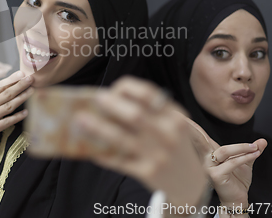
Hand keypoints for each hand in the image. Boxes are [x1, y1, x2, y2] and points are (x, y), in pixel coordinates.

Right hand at [0, 70, 33, 198]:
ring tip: (32, 91)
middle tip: (31, 78)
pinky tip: (26, 112)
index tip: (21, 74)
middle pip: (7, 93)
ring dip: (22, 97)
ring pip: (10, 105)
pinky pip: (7, 122)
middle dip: (21, 85)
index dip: (12, 80)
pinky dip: (17, 117)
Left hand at [74, 76, 207, 210]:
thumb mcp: (171, 125)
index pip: (149, 94)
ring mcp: (158, 156)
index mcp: (174, 116)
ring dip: (97, 128)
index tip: (113, 89)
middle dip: (111, 105)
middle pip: (135, 115)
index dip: (128, 89)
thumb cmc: (173, 146)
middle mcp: (168, 135)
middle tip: (96, 99)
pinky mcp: (148, 173)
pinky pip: (118, 161)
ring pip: (121, 139)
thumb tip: (107, 101)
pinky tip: (89, 147)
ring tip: (80, 120)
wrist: (191, 183)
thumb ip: (150, 112)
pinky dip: (102, 153)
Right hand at [184, 117, 266, 209]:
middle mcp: (205, 157)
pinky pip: (232, 163)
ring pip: (224, 151)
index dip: (190, 126)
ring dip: (241, 148)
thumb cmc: (237, 180)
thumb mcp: (246, 161)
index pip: (200, 136)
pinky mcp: (215, 175)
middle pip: (199, 139)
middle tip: (183, 118)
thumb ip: (252, 149)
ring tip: (255, 148)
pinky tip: (254, 154)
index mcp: (209, 152)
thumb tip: (263, 141)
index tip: (180, 116)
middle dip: (191, 128)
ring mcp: (208, 167)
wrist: (237, 198)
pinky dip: (245, 158)